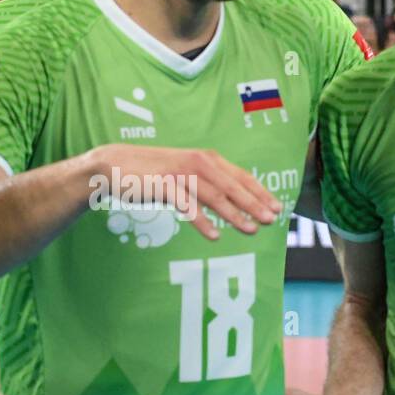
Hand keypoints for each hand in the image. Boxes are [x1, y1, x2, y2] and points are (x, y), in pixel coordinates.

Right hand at [92, 144, 282, 240]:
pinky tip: (215, 236)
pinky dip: (202, 221)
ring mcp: (180, 174)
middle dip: (254, 204)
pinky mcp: (163, 185)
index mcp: (206, 159)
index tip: (277, 207)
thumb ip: (208, 182)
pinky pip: (187, 206)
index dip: (260, 192)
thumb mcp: (186, 173)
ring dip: (234, 214)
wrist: (116, 166)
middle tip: (272, 220)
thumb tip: (234, 200)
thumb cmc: (155, 173)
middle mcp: (197, 162)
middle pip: (232, 186)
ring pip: (214, 196)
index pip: (240, 176)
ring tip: (251, 230)